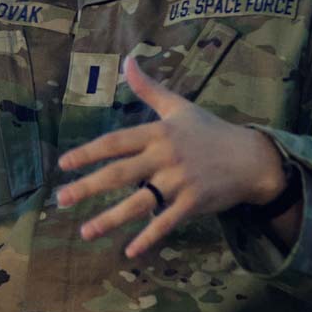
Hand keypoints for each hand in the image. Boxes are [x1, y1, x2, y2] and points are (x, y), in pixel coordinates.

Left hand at [55, 56, 284, 257]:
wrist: (251, 158)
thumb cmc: (210, 131)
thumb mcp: (178, 106)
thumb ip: (148, 87)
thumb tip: (127, 60)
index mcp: (158, 132)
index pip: (116, 142)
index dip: (88, 152)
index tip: (64, 164)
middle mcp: (165, 156)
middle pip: (119, 174)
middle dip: (88, 187)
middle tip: (61, 199)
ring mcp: (180, 181)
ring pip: (138, 202)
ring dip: (109, 219)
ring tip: (84, 231)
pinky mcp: (194, 203)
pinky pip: (166, 222)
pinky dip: (148, 237)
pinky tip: (129, 251)